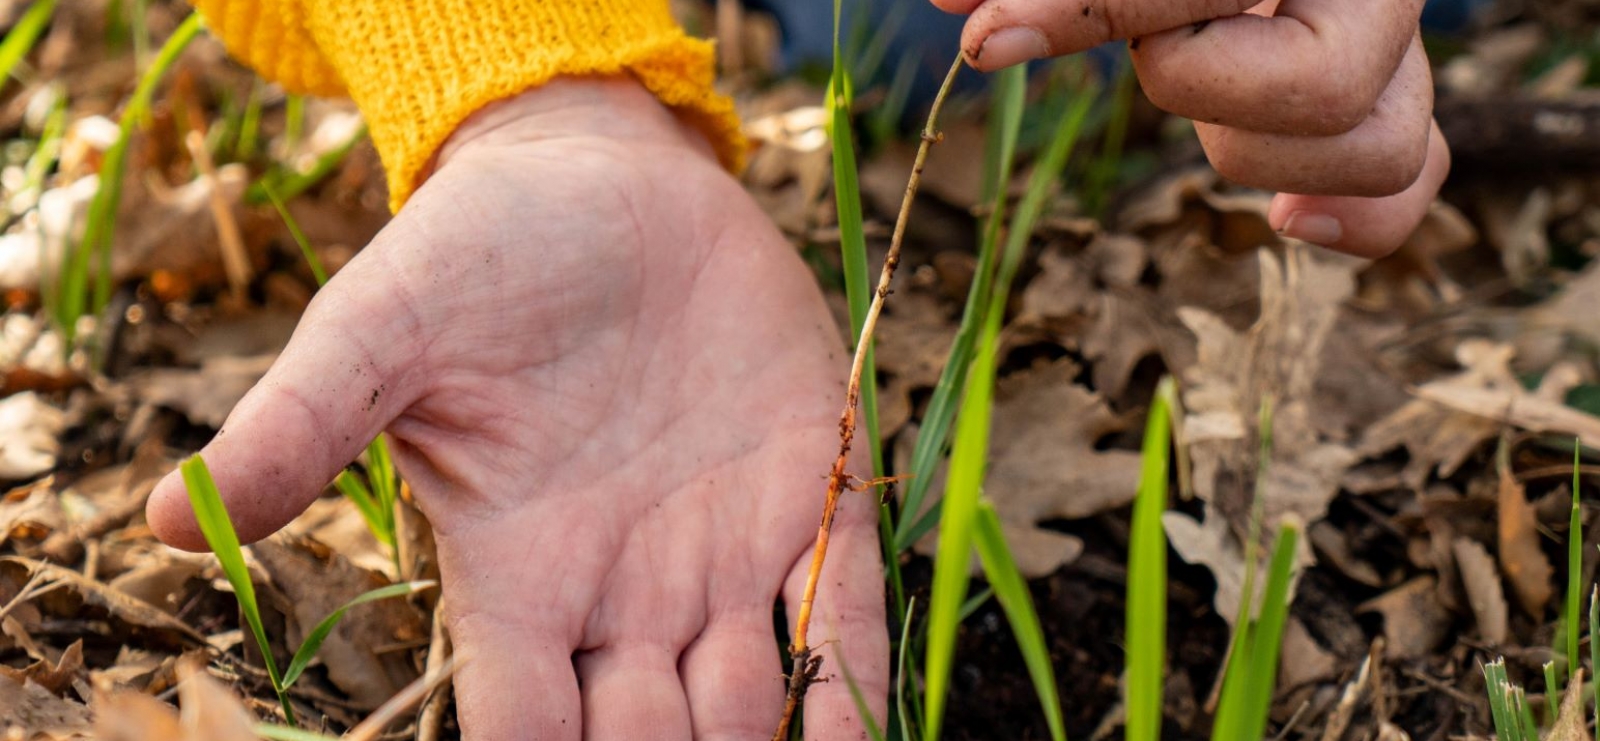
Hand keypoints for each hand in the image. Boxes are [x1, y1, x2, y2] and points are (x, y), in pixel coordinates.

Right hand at [145, 77, 887, 738]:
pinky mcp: (806, 494)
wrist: (602, 181)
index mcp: (518, 577)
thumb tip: (157, 519)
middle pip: (645, 739)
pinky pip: (843, 611)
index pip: (523, 728)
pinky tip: (860, 728)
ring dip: (755, 740)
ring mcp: (721, 553)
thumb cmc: (479, 254)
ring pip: (748, 702)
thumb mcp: (380, 333)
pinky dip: (855, 681)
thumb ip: (298, 425)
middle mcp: (623, 592)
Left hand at [933, 0, 1450, 256]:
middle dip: (1199, 87)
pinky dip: (1361, 217)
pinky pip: (1411, 179)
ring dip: (1259, 153)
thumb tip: (956, 5)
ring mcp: (1393, 47)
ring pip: (1377, 148)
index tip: (985, 39)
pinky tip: (1287, 221)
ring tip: (1191, 95)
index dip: (1084, 13)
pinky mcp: (1388, 93)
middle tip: (1149, 53)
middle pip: (1318, 90)